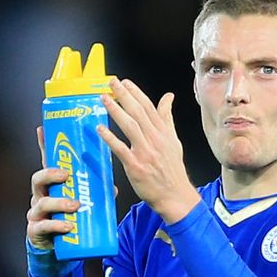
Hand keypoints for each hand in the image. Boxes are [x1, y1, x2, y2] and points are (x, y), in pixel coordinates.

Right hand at [26, 126, 120, 249]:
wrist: (59, 249)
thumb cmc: (70, 218)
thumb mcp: (81, 201)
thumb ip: (95, 193)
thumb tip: (113, 187)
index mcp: (51, 185)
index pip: (46, 162)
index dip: (42, 145)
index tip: (42, 129)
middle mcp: (40, 195)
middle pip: (38, 178)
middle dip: (50, 174)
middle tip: (65, 174)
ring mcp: (36, 213)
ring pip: (42, 203)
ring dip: (59, 203)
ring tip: (75, 204)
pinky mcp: (36, 230)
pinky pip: (43, 227)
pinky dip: (56, 226)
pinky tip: (67, 227)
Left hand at [98, 78, 200, 223]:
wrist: (175, 195)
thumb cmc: (172, 169)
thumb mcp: (174, 140)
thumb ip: (167, 117)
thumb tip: (168, 97)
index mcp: (164, 132)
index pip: (149, 107)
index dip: (136, 92)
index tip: (125, 82)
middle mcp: (155, 139)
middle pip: (138, 112)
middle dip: (124, 95)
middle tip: (111, 83)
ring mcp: (145, 152)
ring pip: (130, 126)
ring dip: (116, 110)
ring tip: (104, 99)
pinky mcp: (136, 166)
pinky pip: (121, 149)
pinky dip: (110, 138)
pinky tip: (101, 128)